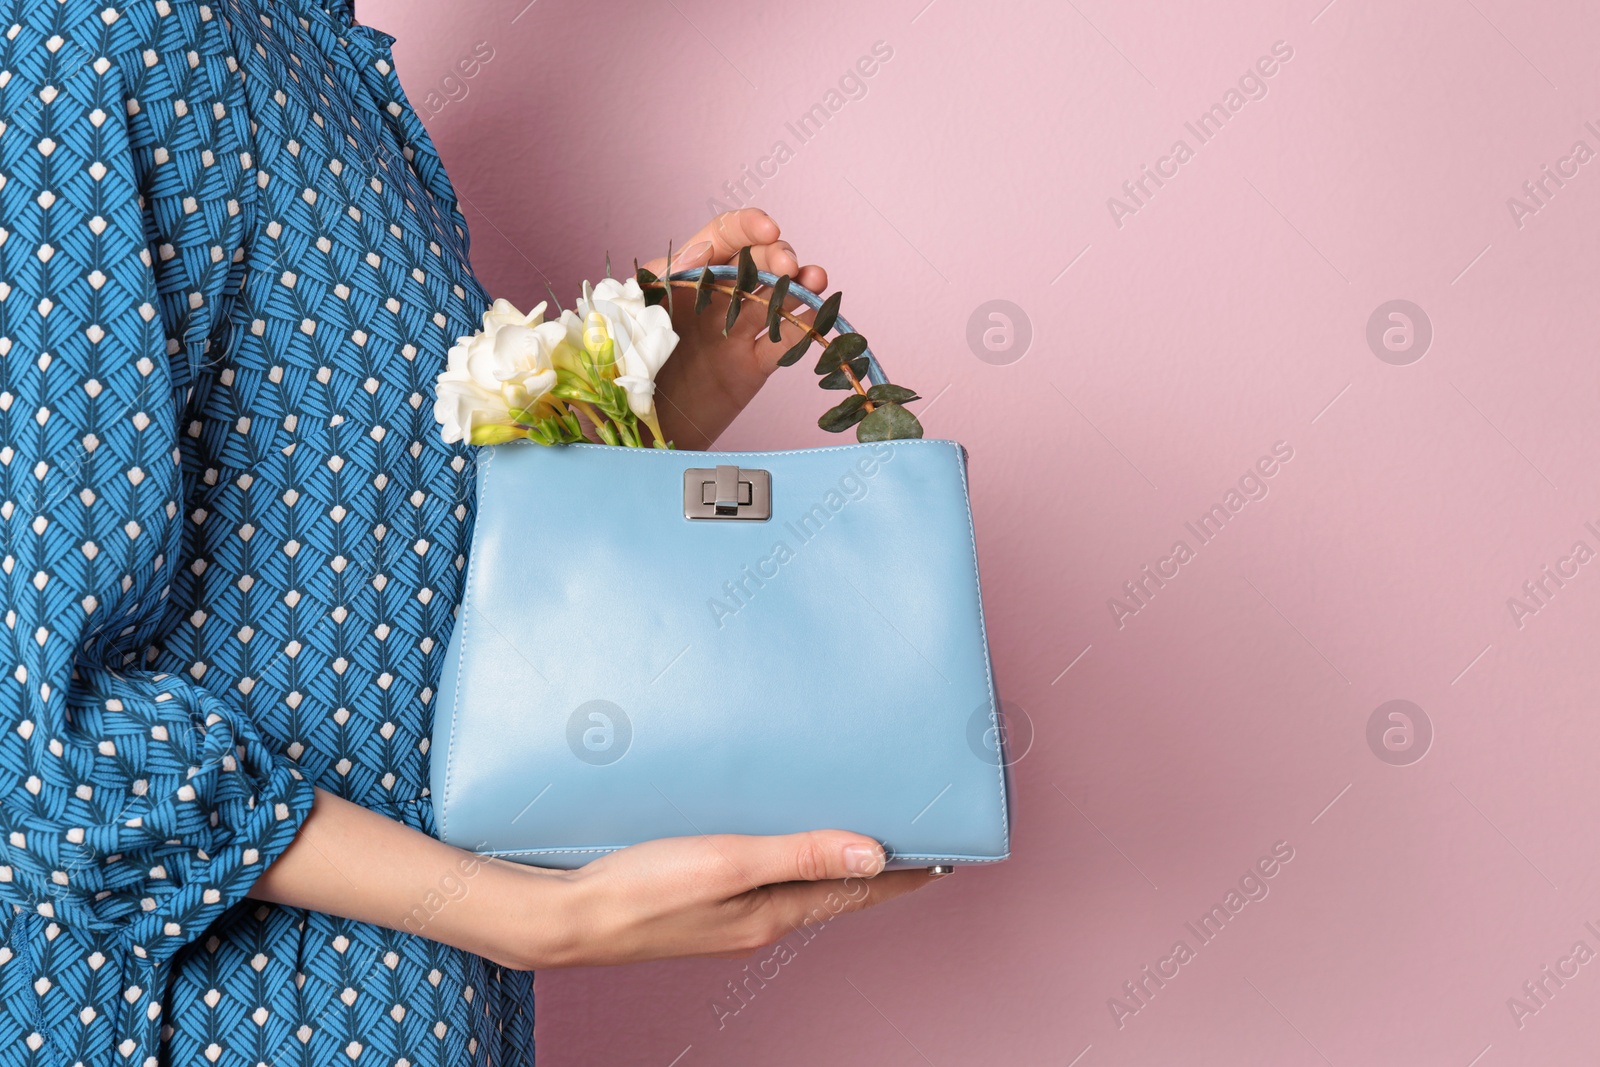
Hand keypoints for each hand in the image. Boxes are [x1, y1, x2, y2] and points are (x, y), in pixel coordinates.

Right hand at [513, 829, 936, 968]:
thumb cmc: (641, 892)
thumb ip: (800, 854)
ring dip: (831, 855)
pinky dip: (787, 854)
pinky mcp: (701, 900)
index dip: (904, 871)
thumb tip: (875, 855)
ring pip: (798, 880)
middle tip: (908, 826)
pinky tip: (777, 833)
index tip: (945, 851)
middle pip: (834, 886)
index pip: (858, 890)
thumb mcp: (728, 863)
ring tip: (855, 823)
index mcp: (774, 913)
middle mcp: (760, 918)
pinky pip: (763, 874)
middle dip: (874, 860)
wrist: (565, 917)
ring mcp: (730, 913)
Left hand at [640, 209, 828, 449]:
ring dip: (801, 284)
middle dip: (778, 256)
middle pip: (756, 263)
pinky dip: (806, 328)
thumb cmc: (614, 378)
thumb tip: (698, 254)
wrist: (627, 440)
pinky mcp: (752, 369)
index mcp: (679, 279)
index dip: (747, 227)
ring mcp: (734, 334)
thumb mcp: (625, 322)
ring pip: (777, 299)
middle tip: (790, 268)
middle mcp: (711, 300)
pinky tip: (820, 316)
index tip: (769, 229)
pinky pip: (786, 343)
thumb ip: (659, 286)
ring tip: (817, 280)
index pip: (719, 236)